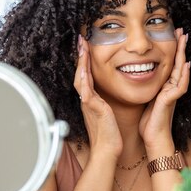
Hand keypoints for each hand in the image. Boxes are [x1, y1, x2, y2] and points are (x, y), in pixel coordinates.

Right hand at [74, 35, 122, 161]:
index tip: (85, 46)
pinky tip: (84, 68)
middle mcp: (87, 100)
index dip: (84, 61)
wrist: (108, 150)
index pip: (86, 76)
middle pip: (80, 73)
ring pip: (81, 78)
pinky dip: (84, 78)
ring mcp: (88, 104)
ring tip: (81, 47)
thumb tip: (106, 97)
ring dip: (81, 62)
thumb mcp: (107, 114)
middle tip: (81, 40)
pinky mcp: (93, 109)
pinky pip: (86, 90)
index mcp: (91, 100)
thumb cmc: (110, 134)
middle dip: (80, 56)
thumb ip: (104, 104)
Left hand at [139, 28, 189, 152]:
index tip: (172, 35)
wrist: (154, 139)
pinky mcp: (170, 101)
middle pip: (178, 63)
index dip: (172, 50)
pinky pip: (180, 86)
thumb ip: (148, 89)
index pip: (170, 64)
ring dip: (183, 55)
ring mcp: (172, 94)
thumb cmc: (149, 123)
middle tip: (181, 30)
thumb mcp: (147, 100)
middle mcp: (171, 88)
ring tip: (184, 40)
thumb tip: (138, 77)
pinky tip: (186, 65)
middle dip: (180, 47)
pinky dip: (184, 76)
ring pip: (181, 70)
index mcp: (165, 87)